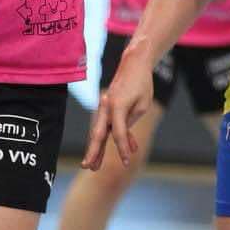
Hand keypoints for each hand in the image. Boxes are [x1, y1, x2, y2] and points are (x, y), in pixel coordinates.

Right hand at [83, 47, 154, 170]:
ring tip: (93, 166)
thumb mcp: (143, 104)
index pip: (118, 133)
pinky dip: (113, 136)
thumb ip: (131, 120)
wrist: (133, 63)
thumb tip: (122, 134)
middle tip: (87, 166)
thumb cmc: (142, 83)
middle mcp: (107, 107)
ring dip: (97, 148)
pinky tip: (126, 146)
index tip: (127, 161)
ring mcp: (105, 107)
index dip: (122, 148)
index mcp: (117, 106)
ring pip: (99, 131)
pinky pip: (108, 124)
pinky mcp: (108, 107)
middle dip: (93, 151)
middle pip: (98, 134)